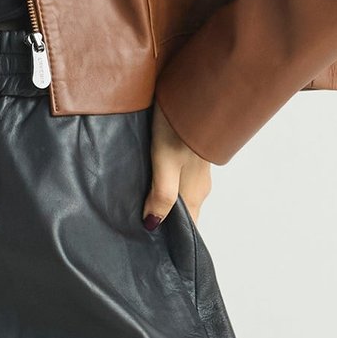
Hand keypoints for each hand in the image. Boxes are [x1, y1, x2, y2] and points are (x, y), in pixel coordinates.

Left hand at [142, 99, 211, 228]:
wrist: (197, 90)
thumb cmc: (179, 126)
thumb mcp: (165, 162)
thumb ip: (162, 194)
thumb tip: (152, 225)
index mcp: (194, 193)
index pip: (187, 228)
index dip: (171, 239)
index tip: (151, 247)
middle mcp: (199, 184)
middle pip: (183, 213)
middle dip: (165, 223)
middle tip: (138, 229)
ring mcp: (196, 168)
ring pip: (181, 194)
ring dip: (164, 202)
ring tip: (139, 205)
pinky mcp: (191, 152)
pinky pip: (180, 177)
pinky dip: (166, 184)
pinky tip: (150, 178)